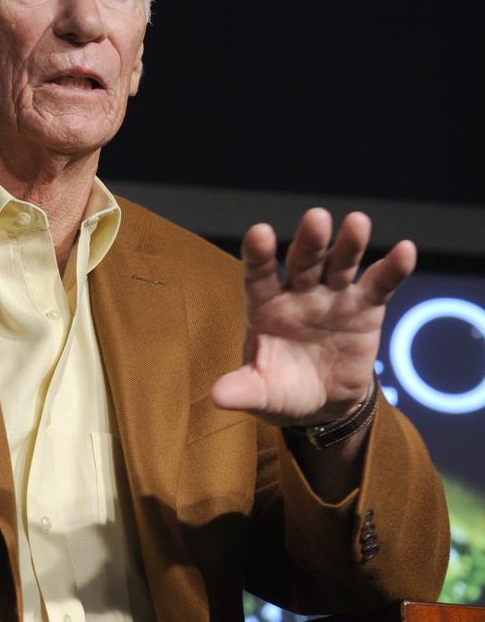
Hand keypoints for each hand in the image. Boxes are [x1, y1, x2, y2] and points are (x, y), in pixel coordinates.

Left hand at [211, 208, 414, 426]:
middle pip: (303, 260)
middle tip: (316, 218)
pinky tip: (405, 251)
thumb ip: (243, 390)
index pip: (259, 274)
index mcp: (265, 305)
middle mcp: (297, 292)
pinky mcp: (365, 307)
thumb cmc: (282, 391)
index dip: (259, 254)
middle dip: (310, 241)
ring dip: (349, 244)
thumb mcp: (262, 394)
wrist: (323, 402)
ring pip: (340, 263)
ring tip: (357, 222)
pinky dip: (393, 268)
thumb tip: (217, 396)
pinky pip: (379, 284)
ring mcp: (332, 296)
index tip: (259, 233)